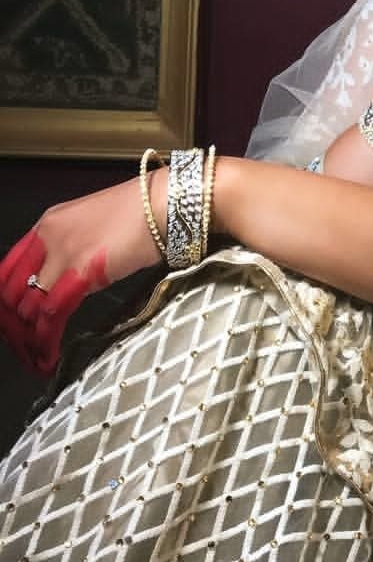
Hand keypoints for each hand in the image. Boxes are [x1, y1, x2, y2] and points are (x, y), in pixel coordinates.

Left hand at [0, 174, 162, 377]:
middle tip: (25, 349)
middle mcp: (47, 237)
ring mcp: (62, 253)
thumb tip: (72, 280)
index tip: (15, 325)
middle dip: (14, 327)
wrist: (167, 202)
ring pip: (27, 308)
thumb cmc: (145, 213)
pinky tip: (49, 355)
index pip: (7, 271)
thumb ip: (77, 251)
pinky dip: (45, 340)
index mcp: (48, 225)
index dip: (6, 304)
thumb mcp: (98, 228)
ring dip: (27, 340)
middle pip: (11, 293)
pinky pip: (51, 314)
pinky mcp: (82, 271)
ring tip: (36, 360)